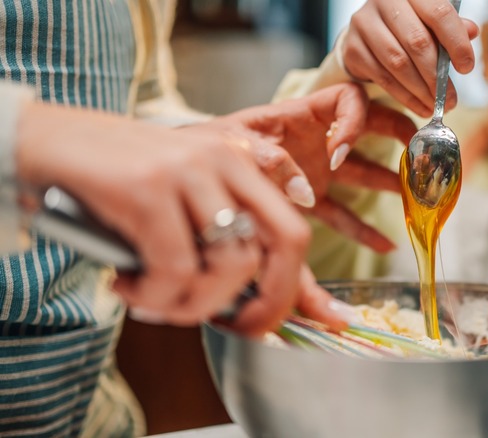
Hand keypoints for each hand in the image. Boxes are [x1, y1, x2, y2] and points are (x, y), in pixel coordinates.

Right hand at [14, 102, 324, 333]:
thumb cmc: (115, 182)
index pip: (293, 230)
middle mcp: (224, 161)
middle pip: (284, 244)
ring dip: (197, 304)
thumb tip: (246, 302)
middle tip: (231, 328)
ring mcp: (189, 171)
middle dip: (266, 303)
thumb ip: (215, 235)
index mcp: (239, 163)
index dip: (290, 287)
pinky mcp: (149, 188)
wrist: (47, 141)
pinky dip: (155, 296)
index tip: (264, 321)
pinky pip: (176, 269)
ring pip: (231, 264)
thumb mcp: (180, 198)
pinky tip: (128, 286)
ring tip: (159, 301)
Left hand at [193, 83, 418, 252]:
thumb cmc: (209, 146)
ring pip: (365, 172)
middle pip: (372, 127)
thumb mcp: (237, 145)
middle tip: (420, 150)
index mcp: (302, 114)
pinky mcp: (312, 199)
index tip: (341, 151)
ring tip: (416, 199)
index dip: (355, 122)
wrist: (188, 172)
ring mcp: (318, 169)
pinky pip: (345, 214)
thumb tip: (305, 194)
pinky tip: (388, 245)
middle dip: (399, 135)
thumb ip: (271, 164)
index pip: (349, 99)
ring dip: (391, 183)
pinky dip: (364, 230)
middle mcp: (318, 139)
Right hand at [341, 0, 479, 115]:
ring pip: (398, 63)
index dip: (456, 42)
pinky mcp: (353, 49)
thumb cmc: (409, 25)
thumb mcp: (432, 22)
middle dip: (437, 75)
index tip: (467, 67)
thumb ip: (452, 26)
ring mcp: (363, 24)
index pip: (438, 13)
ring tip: (437, 105)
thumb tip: (472, 31)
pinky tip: (420, 106)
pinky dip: (405, 97)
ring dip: (421, 90)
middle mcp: (383, 1)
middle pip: (416, 41)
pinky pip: (383, 78)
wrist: (369, 32)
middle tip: (451, 99)